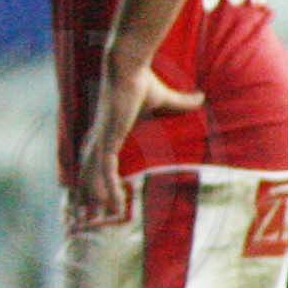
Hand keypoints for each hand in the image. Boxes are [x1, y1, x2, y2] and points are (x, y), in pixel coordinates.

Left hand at [74, 57, 202, 224]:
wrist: (129, 67)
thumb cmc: (142, 81)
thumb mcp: (165, 99)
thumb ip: (181, 102)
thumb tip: (202, 97)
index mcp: (106, 133)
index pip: (95, 163)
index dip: (93, 180)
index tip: (90, 197)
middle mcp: (98, 139)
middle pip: (87, 174)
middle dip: (85, 196)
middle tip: (85, 218)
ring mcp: (101, 140)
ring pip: (94, 177)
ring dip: (97, 199)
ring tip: (99, 220)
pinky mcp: (108, 139)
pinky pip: (106, 171)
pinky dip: (109, 188)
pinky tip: (113, 205)